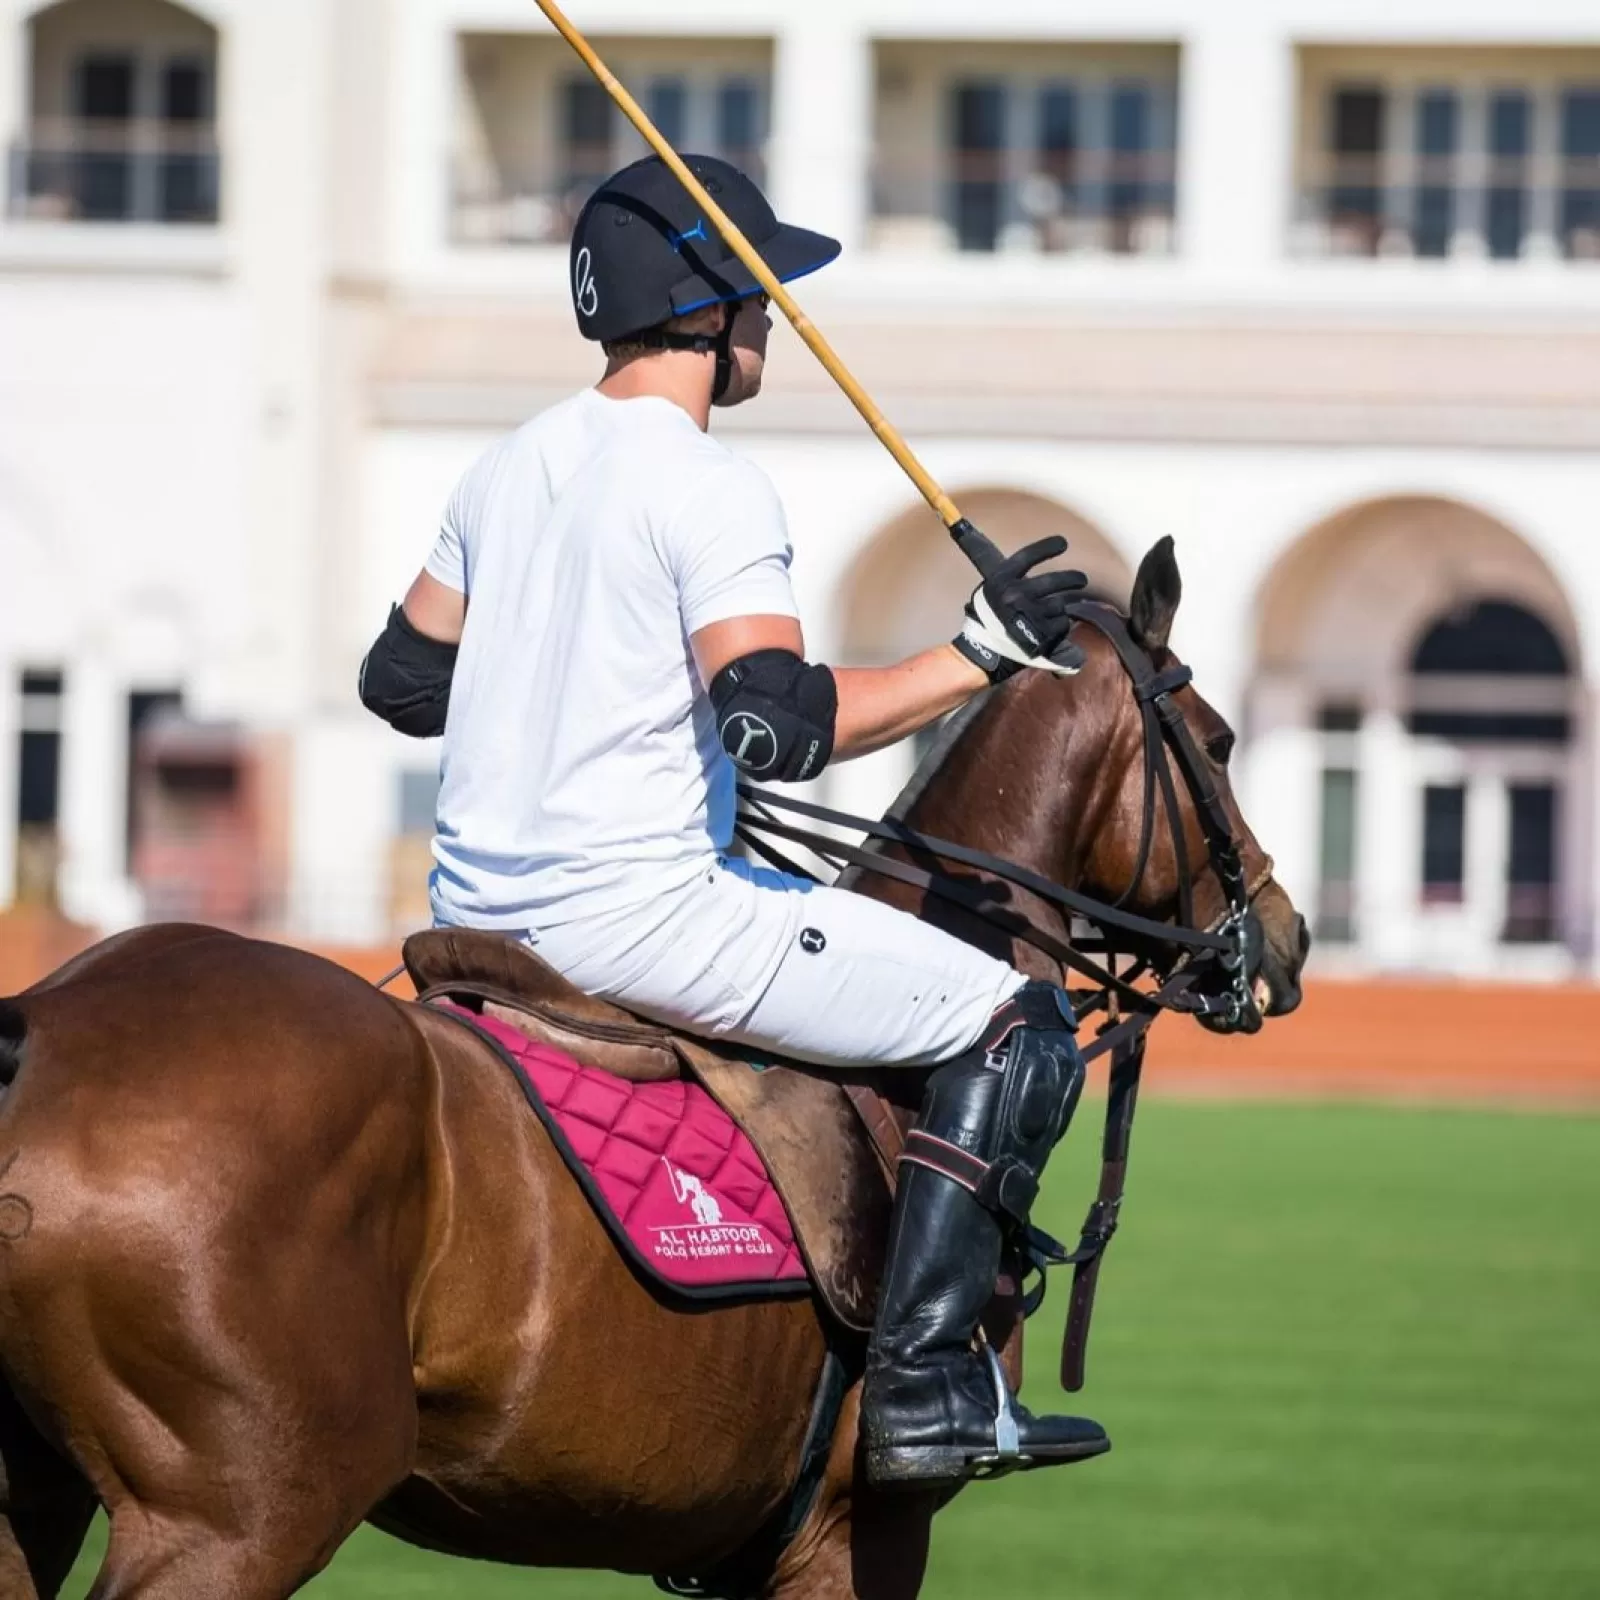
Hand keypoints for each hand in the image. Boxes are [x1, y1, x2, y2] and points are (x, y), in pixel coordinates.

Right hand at [951, 537, 1087, 682]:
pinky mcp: (1042, 633)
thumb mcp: (989, 592)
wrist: (981, 652)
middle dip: (1073, 578)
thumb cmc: (985, 620)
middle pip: (1055, 580)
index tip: (1062, 543)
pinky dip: (1058, 626)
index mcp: (1001, 580)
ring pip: (1060, 604)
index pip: (1029, 556)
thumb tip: (1033, 565)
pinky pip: (1061, 624)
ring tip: (1051, 615)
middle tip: (1081, 579)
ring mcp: (1030, 614)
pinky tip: (1049, 630)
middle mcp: (1016, 594)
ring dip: (1059, 609)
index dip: (1047, 547)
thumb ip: (1009, 579)